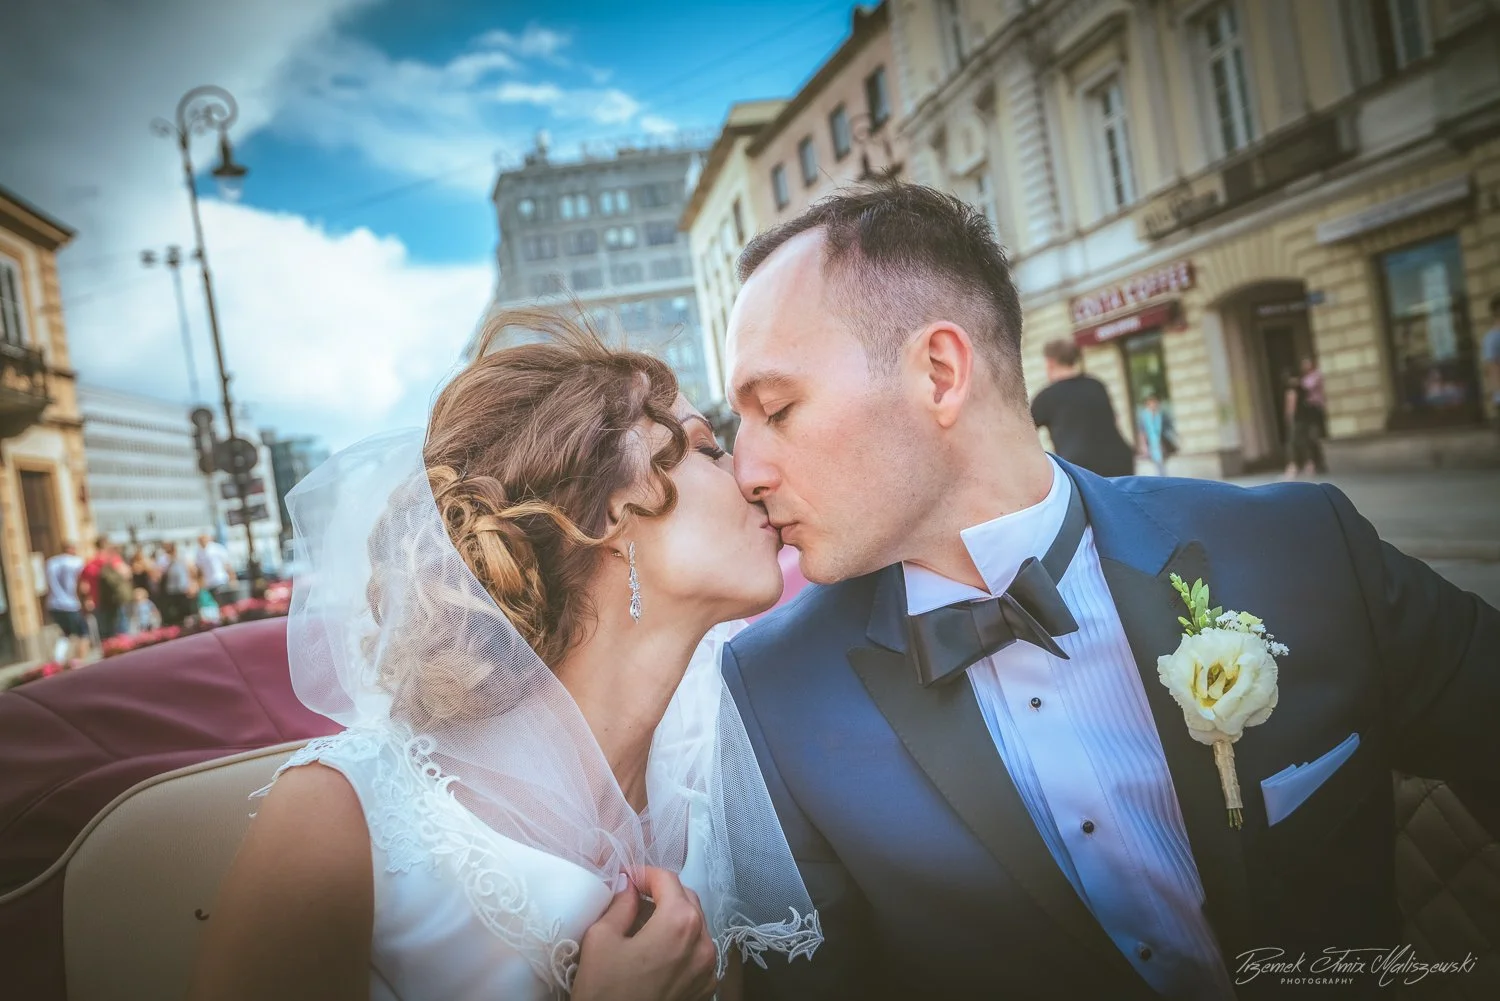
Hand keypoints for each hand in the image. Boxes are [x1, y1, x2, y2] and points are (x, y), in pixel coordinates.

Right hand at [572, 867, 717, 1000]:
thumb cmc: (605, 992)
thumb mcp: (601, 940)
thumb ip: (620, 904)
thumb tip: (628, 886)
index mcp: (679, 923)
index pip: (668, 879)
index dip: (645, 873)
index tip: (627, 878)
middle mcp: (703, 942)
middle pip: (687, 899)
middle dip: (662, 893)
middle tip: (634, 897)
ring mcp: (709, 968)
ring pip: (696, 926)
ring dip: (674, 917)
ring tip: (644, 925)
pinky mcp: (707, 988)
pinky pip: (699, 952)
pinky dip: (682, 943)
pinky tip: (657, 951)